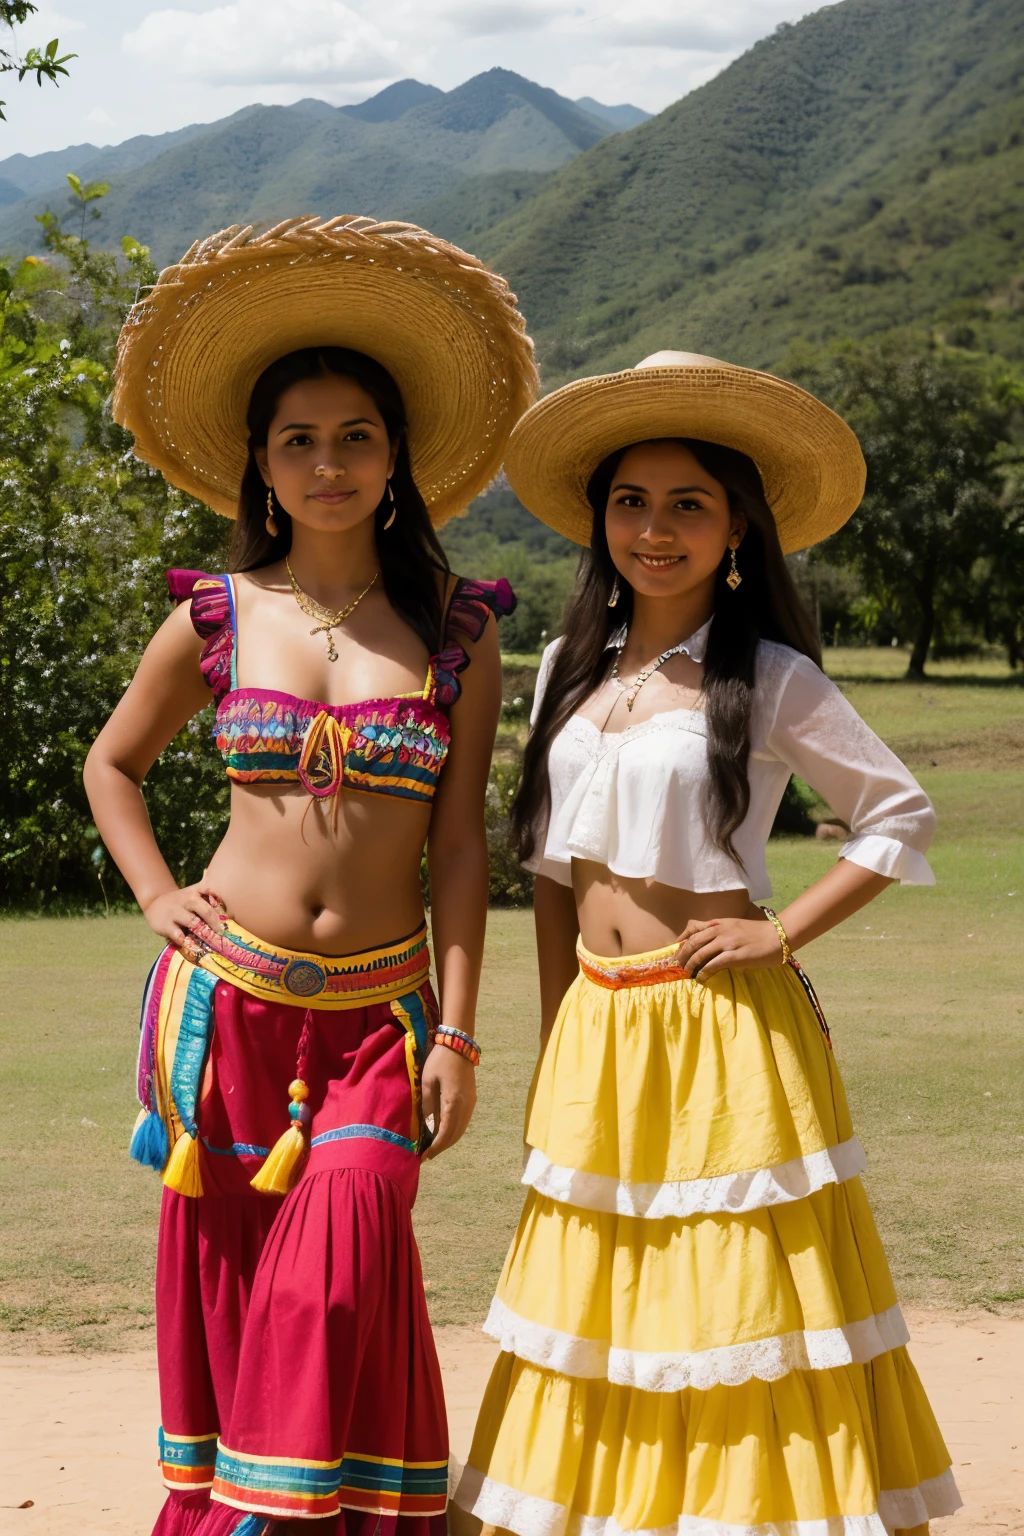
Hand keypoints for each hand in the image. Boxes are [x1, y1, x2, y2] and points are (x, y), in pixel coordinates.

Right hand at [143, 880, 227, 950]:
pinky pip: (179, 936)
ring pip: (193, 922)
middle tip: (222, 932)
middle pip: (205, 910)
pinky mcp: (166, 925)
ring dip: (203, 932)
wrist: (154, 904)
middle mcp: (186, 900)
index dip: (221, 900)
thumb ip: (208, 891)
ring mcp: (175, 912)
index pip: (211, 891)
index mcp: (195, 892)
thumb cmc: (181, 901)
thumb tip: (227, 893)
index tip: (231, 911)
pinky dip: (186, 941)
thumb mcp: (192, 892)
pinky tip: (191, 944)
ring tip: (211, 941)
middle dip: (215, 922)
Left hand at [420, 1043, 476, 1159]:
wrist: (459, 1045)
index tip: (424, 1156)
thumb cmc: (440, 1061)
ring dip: (449, 1140)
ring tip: (435, 1146)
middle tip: (428, 1155)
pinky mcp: (472, 1098)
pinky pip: (464, 1121)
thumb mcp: (428, 1081)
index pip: (445, 1132)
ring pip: (461, 1129)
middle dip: (442, 1147)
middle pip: (456, 1134)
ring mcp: (471, 1102)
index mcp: (454, 1102)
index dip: (435, 1147)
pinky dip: (454, 1131)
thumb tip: (428, 1124)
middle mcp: (466, 1106)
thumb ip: (428, 1104)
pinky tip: (444, 1132)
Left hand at [674, 915, 785, 978]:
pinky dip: (704, 972)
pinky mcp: (736, 955)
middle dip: (681, 955)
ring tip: (685, 974)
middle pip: (693, 942)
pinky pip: (714, 964)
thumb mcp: (735, 927)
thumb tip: (707, 947)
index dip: (681, 940)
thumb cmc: (759, 934)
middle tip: (674, 966)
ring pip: (700, 953)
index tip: (674, 951)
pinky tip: (701, 978)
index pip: (693, 928)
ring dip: (690, 965)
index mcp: (719, 923)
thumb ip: (721, 933)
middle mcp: (721, 930)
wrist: (779, 936)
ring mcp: (728, 942)